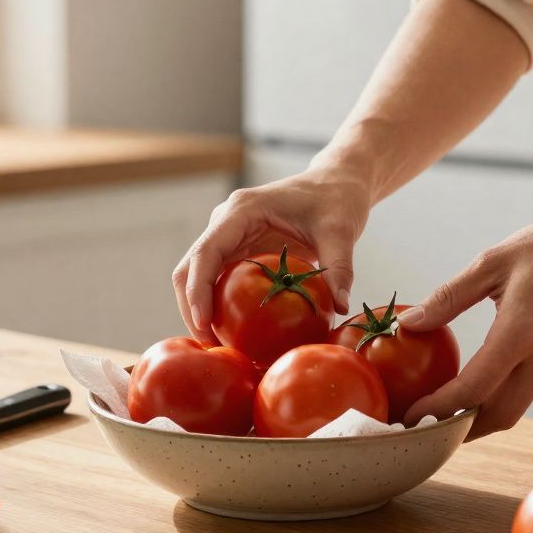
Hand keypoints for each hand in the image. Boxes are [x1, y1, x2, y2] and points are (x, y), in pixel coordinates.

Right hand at [173, 162, 372, 343]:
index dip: (198, 289)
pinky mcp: (237, 251)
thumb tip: (342, 307)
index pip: (206, 252)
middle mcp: (225, 223)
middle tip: (211, 347)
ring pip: (197, 278)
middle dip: (192, 308)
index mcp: (241, 211)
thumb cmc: (335, 199)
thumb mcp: (341, 231)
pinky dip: (218, 307)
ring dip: (201, 311)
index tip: (204, 323)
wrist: (334, 183)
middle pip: (190, 269)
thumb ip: (340, 268)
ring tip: (220, 348)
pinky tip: (232, 335)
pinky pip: (217, 282)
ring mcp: (228, 237)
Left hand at [398, 210, 532, 439]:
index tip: (410, 416)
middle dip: (459, 432)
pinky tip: (476, 389)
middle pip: (497, 417)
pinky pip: (527, 393)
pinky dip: (499, 400)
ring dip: (479, 420)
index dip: (439, 408)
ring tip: (442, 415)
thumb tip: (410, 322)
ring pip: (514, 409)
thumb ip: (449, 297)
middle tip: (423, 430)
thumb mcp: (492, 262)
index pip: (474, 388)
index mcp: (521, 332)